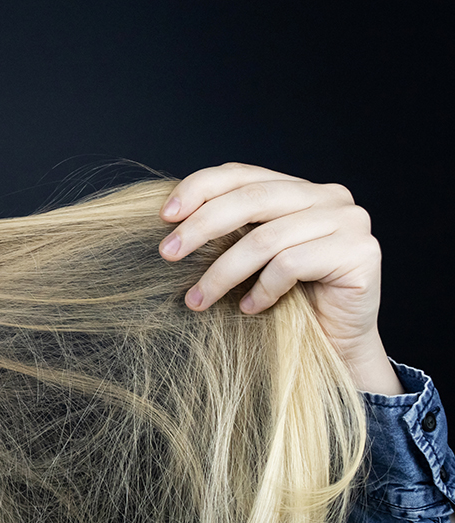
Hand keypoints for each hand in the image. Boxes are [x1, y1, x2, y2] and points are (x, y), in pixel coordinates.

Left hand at [158, 163, 402, 394]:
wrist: (338, 345)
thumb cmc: (288, 301)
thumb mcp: (253, 257)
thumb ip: (232, 229)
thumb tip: (172, 219)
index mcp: (300, 189)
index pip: (242, 174)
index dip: (199, 188)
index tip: (165, 216)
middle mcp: (329, 196)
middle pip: (251, 200)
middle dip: (201, 227)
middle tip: (169, 254)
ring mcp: (349, 221)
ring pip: (265, 239)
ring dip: (222, 273)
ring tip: (197, 300)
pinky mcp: (360, 252)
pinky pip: (291, 265)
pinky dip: (262, 290)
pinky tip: (250, 308)